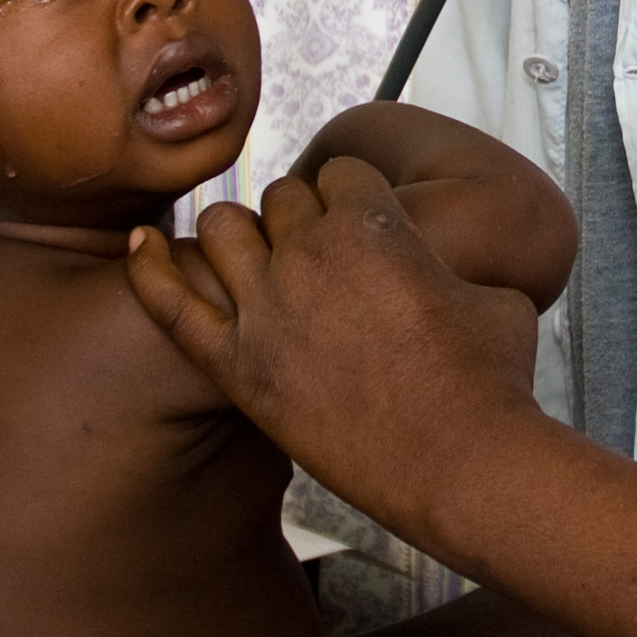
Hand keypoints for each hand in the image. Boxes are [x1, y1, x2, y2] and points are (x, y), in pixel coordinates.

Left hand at [124, 159, 547, 541]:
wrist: (461, 462)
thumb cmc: (490, 381)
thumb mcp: (495, 295)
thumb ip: (455, 263)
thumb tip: (452, 269)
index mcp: (372, 224)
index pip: (340, 174)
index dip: (352, 197)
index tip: (358, 223)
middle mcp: (309, 254)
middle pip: (280, 198)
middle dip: (300, 218)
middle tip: (317, 258)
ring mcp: (265, 309)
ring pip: (221, 230)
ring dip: (241, 235)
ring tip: (259, 263)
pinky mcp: (237, 367)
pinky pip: (170, 303)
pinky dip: (150, 269)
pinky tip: (141, 247)